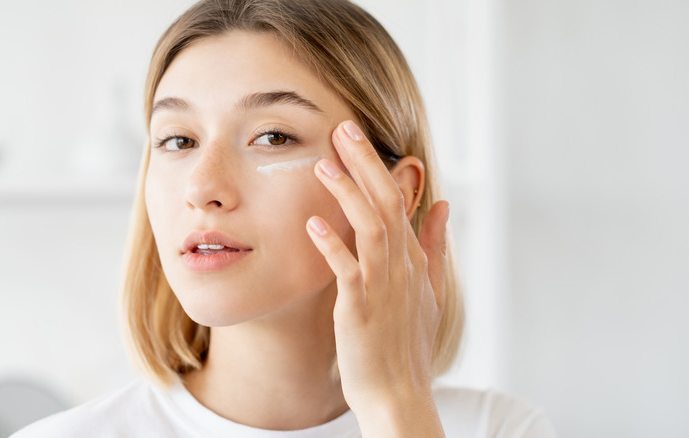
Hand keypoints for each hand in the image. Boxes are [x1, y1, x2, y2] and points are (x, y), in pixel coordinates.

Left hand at [306, 120, 447, 436]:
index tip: (357, 137)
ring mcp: (383, 288)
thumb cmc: (408, 344)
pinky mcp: (362, 310)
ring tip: (324, 163)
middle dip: (365, 164)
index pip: (399, 202)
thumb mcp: (430, 291)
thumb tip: (443, 204)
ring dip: (349, 194)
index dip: (378, 167)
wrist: (399, 393)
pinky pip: (349, 271)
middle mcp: (402, 267)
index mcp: (413, 260)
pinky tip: (313, 222)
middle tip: (343, 127)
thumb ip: (436, 246)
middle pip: (388, 203)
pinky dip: (333, 245)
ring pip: (372, 228)